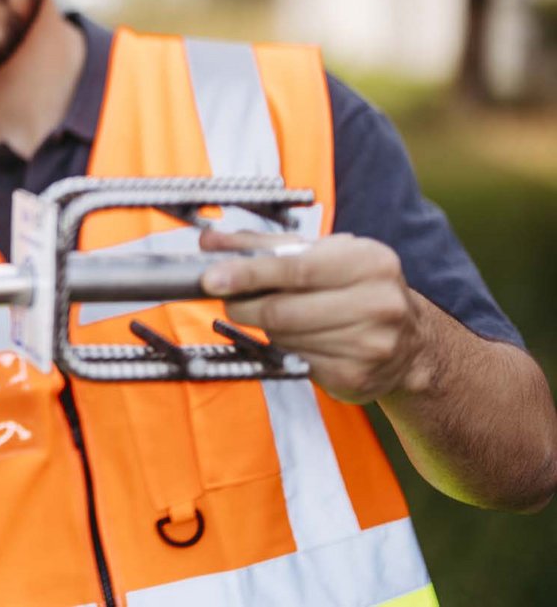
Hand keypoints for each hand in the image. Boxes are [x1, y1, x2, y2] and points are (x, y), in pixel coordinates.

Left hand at [200, 228, 433, 403]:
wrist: (411, 343)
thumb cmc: (355, 287)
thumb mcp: (320, 254)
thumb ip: (262, 246)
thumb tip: (209, 242)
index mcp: (369, 262)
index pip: (295, 268)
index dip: (248, 274)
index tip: (211, 278)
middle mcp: (379, 303)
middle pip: (283, 310)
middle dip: (244, 307)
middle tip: (230, 301)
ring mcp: (372, 345)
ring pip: (285, 337)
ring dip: (265, 329)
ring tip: (274, 317)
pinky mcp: (357, 377)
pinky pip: (296, 362)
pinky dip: (284, 350)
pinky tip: (297, 339)